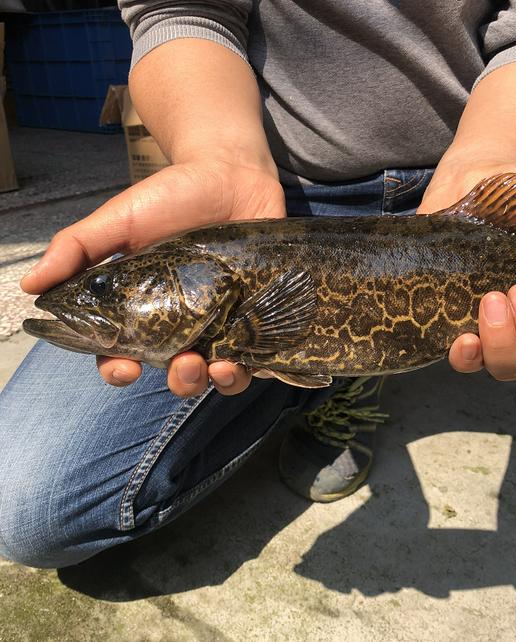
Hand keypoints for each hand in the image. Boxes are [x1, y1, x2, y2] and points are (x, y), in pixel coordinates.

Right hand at [22, 157, 285, 396]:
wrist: (231, 172)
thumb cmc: (173, 196)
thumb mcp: (121, 219)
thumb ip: (79, 248)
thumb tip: (30, 285)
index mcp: (143, 307)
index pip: (124, 352)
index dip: (119, 369)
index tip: (125, 368)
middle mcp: (182, 321)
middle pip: (175, 372)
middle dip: (179, 380)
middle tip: (184, 362)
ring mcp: (221, 320)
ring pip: (217, 373)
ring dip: (216, 381)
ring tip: (220, 366)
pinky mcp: (254, 314)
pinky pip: (255, 355)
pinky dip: (252, 366)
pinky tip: (247, 358)